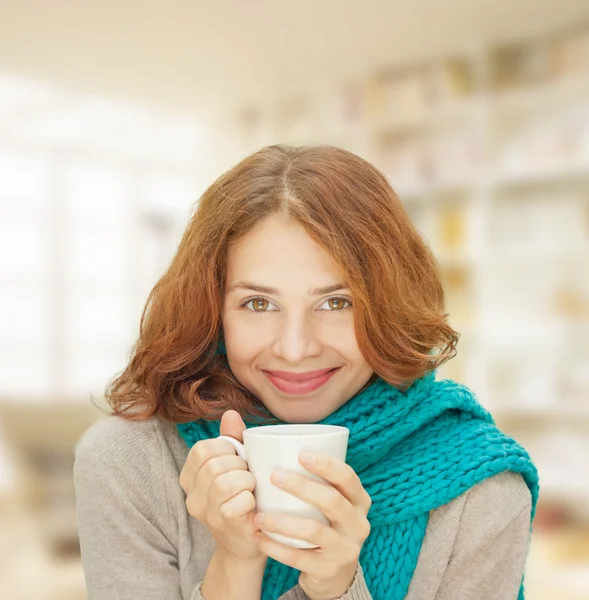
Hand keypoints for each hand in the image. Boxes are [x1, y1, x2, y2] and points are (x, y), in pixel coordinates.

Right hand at [179, 410, 264, 562]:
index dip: (225, 448)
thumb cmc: (243, 497)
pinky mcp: (221, 525)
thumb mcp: (236, 465)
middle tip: (248, 475)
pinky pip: (235, 503)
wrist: (246, 543)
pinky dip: (249, 499)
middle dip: (239, 464)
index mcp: (190, 476)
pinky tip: (252, 505)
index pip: (202, 449)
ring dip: (246, 480)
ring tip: (251, 488)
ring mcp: (204, 512)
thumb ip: (232, 439)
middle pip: (214, 464)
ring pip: (223, 482)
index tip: (237, 458)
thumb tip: (231, 413)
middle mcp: (191, 495)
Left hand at [252, 452, 371, 599]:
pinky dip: (275, 547)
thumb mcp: (331, 503)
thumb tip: (279, 446)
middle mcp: (358, 524)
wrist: (334, 573)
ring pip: (313, 530)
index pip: (348, 477)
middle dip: (301, 486)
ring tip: (259, 515)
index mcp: (360, 501)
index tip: (301, 453)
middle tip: (274, 476)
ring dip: (282, 521)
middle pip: (332, 500)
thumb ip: (317, 479)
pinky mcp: (329, 570)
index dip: (326, 464)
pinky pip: (299, 557)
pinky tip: (258, 538)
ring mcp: (346, 549)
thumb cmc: (325, 523)